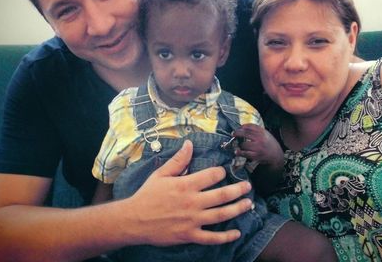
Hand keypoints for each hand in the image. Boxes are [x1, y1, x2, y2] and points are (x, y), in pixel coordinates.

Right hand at [122, 140, 252, 246]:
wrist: (133, 220)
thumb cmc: (147, 195)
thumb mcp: (161, 174)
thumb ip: (178, 160)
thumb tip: (189, 143)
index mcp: (186, 185)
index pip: (212, 176)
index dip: (221, 172)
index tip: (224, 171)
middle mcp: (192, 202)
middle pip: (222, 195)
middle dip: (238, 190)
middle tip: (248, 186)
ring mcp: (192, 220)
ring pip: (221, 215)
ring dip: (237, 209)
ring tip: (248, 204)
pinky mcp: (189, 235)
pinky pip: (211, 238)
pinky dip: (225, 237)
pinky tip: (236, 233)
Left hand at [233, 124, 283, 169]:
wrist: (276, 155)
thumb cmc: (270, 143)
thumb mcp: (266, 134)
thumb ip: (257, 130)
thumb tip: (244, 127)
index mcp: (262, 132)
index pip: (249, 126)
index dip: (242, 126)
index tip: (239, 128)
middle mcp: (260, 138)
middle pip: (245, 133)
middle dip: (237, 133)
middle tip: (233, 134)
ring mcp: (257, 147)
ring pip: (243, 144)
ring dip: (239, 144)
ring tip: (238, 144)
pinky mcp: (256, 155)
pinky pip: (245, 153)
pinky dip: (239, 152)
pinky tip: (236, 151)